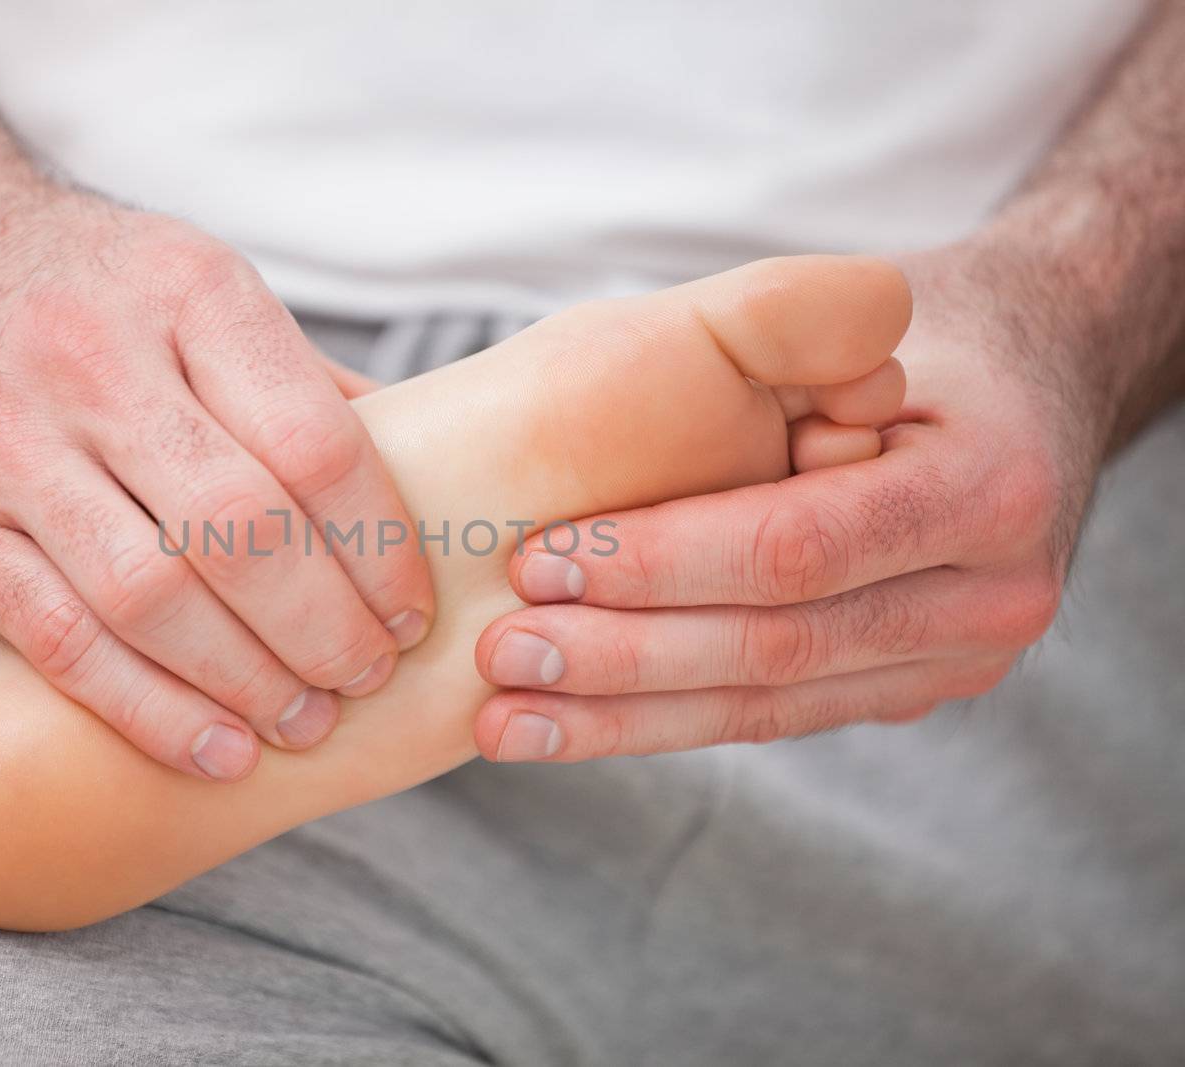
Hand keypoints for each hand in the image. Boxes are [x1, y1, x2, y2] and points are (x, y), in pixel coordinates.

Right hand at [0, 185, 433, 780]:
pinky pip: (58, 640)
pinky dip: (148, 710)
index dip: (381, 550)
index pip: (316, 446)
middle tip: (368, 677)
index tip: (411, 613)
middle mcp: (92, 362)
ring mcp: (0, 443)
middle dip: (327, 629)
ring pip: (154, 597)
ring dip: (248, 682)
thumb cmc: (76, 281)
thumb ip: (294, 381)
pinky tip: (214, 747)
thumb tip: (428, 472)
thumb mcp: (194, 281)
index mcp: (188, 294)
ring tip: (303, 724)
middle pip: (244, 530)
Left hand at [471, 242, 1111, 761]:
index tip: (539, 563)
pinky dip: (661, 722)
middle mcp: (988, 600)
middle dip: (627, 656)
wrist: (1027, 397)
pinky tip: (567, 726)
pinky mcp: (899, 691)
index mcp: (988, 491)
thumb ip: (793, 326)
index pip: (796, 546)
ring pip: (765, 705)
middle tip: (505, 654)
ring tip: (508, 719)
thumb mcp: (874, 307)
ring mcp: (949, 663)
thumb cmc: (924, 342)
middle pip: (777, 647)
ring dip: (624, 717)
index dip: (661, 561)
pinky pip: (768, 715)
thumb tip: (708, 363)